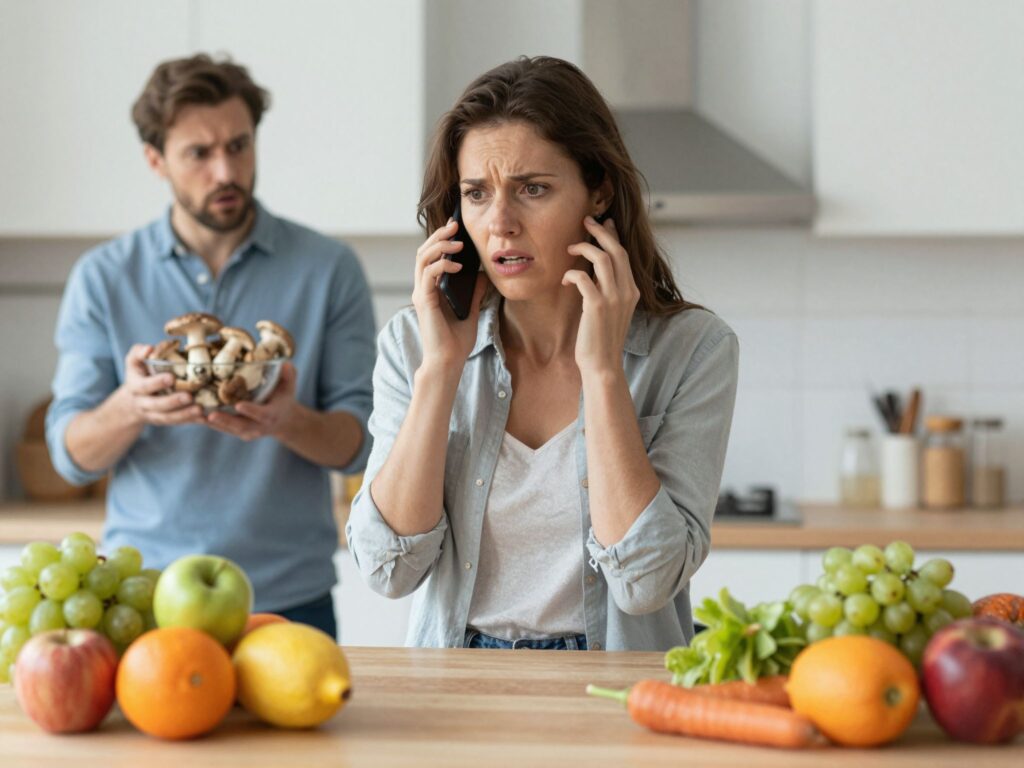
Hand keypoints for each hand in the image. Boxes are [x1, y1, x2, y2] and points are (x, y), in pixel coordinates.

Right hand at [121, 344, 203, 425]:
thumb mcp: (133, 362)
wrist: (130, 404)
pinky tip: (206, 418)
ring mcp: (153, 415)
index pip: (145, 386)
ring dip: (184, 415)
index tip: (171, 377)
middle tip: (189, 396)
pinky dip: (192, 421)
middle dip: (173, 401)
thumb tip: (150, 349)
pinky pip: (179, 423)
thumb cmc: (138, 375)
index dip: (157, 382)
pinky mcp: (165, 421)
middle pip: (157, 405)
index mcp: (135, 387)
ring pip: (168, 418)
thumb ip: (139, 353)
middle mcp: (143, 403)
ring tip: (200, 410)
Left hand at [204, 362, 298, 440]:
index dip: (251, 411)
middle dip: (226, 421)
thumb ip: (289, 376)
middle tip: (210, 416)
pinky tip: (196, 415)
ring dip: (213, 423)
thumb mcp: (289, 387)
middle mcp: (258, 426)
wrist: (283, 420)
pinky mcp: (237, 432)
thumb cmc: (284, 398)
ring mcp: (247, 431)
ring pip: (228, 429)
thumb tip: (285, 363)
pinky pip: (222, 428)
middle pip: (241, 426)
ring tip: (197, 415)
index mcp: (271, 415)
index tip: (239, 405)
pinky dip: (210, 423)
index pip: (261, 414)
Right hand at [412, 219, 488, 368]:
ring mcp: (421, 294)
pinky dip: (442, 265)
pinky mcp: (424, 301)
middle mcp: (423, 289)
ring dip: (440, 246)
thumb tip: (483, 274)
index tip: (456, 228)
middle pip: (424, 251)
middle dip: (439, 235)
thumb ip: (474, 292)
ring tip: (458, 243)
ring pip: (423, 258)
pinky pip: (429, 274)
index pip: (432, 257)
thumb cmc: (457, 341)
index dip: (441, 240)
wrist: (449, 362)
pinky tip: (457, 265)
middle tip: (455, 226)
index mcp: (432, 289)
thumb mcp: (471, 310)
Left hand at [562, 216, 640, 374]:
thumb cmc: (601, 339)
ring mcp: (614, 298)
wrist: (602, 365)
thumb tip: (595, 272)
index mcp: (631, 291)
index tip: (605, 223)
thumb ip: (608, 290)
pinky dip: (572, 273)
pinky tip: (565, 279)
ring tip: (570, 247)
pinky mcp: (597, 306)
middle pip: (617, 250)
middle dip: (600, 232)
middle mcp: (626, 291)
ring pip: (603, 258)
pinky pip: (583, 277)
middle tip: (586, 221)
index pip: (624, 255)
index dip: (614, 236)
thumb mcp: (610, 311)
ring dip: (585, 247)